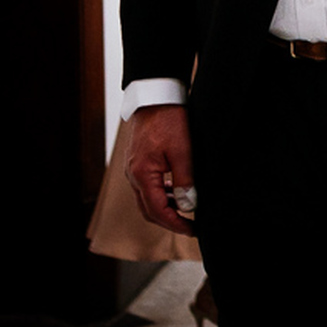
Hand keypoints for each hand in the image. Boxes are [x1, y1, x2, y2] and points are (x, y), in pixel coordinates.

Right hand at [125, 105, 195, 235]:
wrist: (156, 96)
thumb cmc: (169, 120)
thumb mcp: (183, 151)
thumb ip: (185, 180)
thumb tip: (188, 205)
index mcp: (142, 175)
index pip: (157, 210)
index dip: (175, 224)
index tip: (192, 230)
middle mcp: (133, 175)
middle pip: (149, 209)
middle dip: (169, 220)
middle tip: (190, 226)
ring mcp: (134, 169)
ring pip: (148, 198)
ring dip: (166, 207)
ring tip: (188, 209)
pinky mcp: (139, 162)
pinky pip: (148, 186)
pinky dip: (163, 193)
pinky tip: (178, 191)